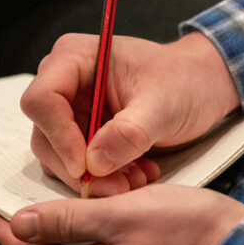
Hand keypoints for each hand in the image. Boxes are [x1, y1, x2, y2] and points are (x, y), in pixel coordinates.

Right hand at [20, 32, 238, 195]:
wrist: (201, 87)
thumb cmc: (183, 80)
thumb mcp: (163, 105)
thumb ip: (129, 133)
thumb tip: (94, 162)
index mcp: (75, 58)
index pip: (42, 99)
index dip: (58, 136)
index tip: (85, 167)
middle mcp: (65, 82)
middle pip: (45, 134)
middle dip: (79, 168)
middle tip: (118, 186)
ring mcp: (71, 110)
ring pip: (58, 156)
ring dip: (94, 178)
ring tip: (135, 179)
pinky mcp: (81, 133)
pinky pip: (77, 165)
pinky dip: (103, 178)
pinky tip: (134, 175)